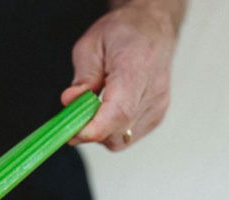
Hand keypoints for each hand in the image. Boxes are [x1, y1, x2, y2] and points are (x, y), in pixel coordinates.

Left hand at [61, 0, 181, 149]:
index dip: (95, 128)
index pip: (120, 109)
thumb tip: (70, 101)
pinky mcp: (156, 117)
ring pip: (120, 140)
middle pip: (117, 129)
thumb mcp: (92, 44)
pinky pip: (126, 138)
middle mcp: (153, 90)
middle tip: (72, 116)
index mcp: (137, 66)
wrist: (152, 29)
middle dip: (88, 130)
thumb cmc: (123, 32)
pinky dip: (110, 132)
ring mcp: (158, 106)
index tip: (73, 132)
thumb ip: (83, 76)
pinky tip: (106, 111)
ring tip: (92, 108)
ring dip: (99, 132)